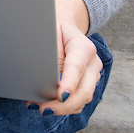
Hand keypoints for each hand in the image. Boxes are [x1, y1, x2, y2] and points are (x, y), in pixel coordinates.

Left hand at [28, 0, 101, 116]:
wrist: (64, 23)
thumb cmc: (53, 27)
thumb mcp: (48, 32)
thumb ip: (49, 53)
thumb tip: (41, 76)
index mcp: (84, 47)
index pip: (77, 68)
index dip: (69, 84)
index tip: (60, 96)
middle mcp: (93, 63)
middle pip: (84, 91)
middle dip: (64, 104)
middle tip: (43, 109)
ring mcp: (93, 75)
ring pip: (83, 99)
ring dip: (63, 108)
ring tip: (40, 108)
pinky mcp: (87, 83)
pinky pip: (79, 100)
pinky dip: (65, 106)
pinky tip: (48, 106)